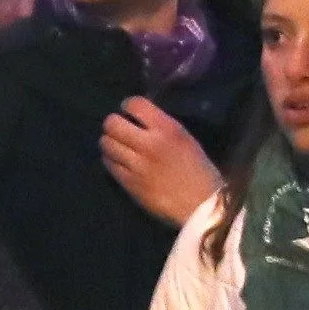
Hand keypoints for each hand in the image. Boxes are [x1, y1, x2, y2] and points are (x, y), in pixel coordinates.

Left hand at [100, 99, 220, 226]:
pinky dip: (111, 159)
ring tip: (118, 146)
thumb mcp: (186, 139)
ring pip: (106, 144)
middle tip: (120, 129)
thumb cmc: (199, 170)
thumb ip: (162, 126)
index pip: (135, 104)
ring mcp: (136, 165)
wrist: (201, 205)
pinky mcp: (129, 183)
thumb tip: (139, 118)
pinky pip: (109, 164)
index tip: (129, 112)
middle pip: (112, 123)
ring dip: (110, 142)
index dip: (128, 105)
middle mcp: (149, 144)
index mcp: (167, 130)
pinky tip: (120, 161)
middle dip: (113, 123)